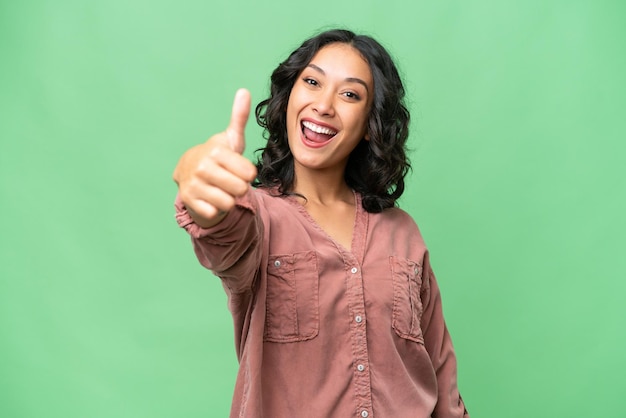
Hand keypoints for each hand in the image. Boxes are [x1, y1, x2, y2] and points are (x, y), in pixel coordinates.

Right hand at [173, 89, 257, 227]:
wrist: (189, 173)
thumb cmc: (217, 156)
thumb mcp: (230, 138)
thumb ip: (239, 117)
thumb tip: (244, 91)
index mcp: (216, 151)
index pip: (249, 173)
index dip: (248, 174)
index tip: (239, 169)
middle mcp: (203, 167)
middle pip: (240, 189)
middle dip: (239, 188)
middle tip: (229, 181)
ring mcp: (193, 184)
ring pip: (228, 203)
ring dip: (228, 200)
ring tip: (220, 189)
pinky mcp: (188, 200)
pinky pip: (214, 212)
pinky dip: (215, 209)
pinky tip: (209, 199)